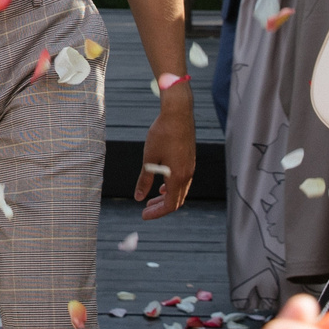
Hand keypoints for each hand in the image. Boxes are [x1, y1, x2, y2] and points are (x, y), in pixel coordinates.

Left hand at [138, 85, 196, 217]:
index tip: (143, 215)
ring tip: (151, 199)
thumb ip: (144, 180)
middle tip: (145, 210)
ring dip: (166, 197)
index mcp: (178, 177)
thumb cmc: (162, 134)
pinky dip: (172, 187)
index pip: (170, 204)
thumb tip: (138, 198)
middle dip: (161, 207)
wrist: (178, 113)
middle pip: (176, 200)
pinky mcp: (190, 159)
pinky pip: (183, 180)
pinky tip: (161, 185)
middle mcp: (187, 174)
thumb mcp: (149, 159)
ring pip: (180, 191)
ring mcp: (190, 167)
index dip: (157, 213)